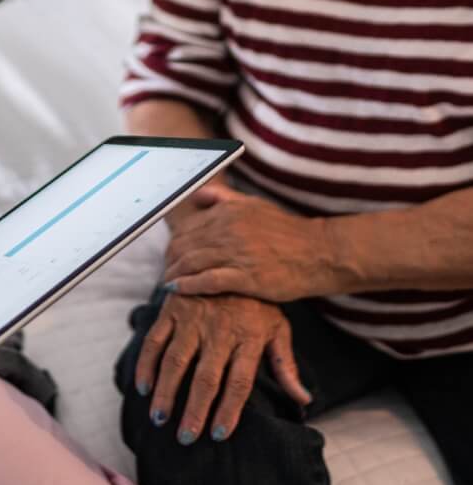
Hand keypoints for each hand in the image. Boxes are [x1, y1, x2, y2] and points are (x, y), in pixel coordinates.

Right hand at [135, 292, 310, 442]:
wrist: (229, 253)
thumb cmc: (255, 299)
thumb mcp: (277, 325)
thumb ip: (286, 364)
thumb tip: (303, 400)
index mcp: (248, 336)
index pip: (239, 381)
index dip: (229, 409)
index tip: (219, 434)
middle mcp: (219, 328)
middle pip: (206, 376)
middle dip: (194, 410)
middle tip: (186, 436)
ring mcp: (193, 317)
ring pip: (176, 360)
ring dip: (166, 391)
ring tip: (159, 419)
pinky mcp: (173, 307)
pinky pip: (156, 338)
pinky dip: (146, 363)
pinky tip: (143, 386)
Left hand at [163, 184, 330, 301]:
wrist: (319, 252)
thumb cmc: (286, 230)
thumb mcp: (254, 204)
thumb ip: (223, 198)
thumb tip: (198, 194)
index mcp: (228, 212)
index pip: (187, 227)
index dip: (173, 243)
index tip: (169, 254)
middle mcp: (228, 229)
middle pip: (184, 245)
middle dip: (170, 259)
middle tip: (165, 270)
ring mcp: (236, 253)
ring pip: (192, 262)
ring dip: (174, 273)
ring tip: (167, 282)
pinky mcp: (246, 276)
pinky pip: (208, 280)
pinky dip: (188, 285)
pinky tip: (177, 290)